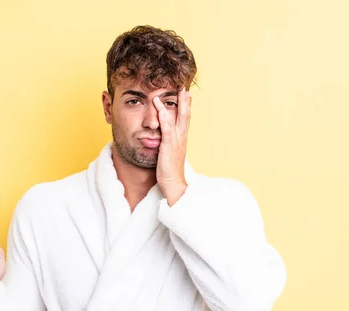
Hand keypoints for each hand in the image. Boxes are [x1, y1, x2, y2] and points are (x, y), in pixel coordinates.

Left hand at [153, 88, 191, 205]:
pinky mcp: (169, 147)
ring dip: (177, 104)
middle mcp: (181, 138)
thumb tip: (164, 138)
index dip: (186, 106)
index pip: (185, 119)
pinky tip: (160, 108)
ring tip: (176, 91)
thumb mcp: (170, 154)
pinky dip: (164, 117)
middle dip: (185, 101)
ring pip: (178, 119)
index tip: (187, 93)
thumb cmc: (170, 171)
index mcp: (181, 139)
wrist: (174, 185)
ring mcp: (176, 142)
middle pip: (186, 115)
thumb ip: (168, 144)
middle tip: (185, 87)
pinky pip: (167, 129)